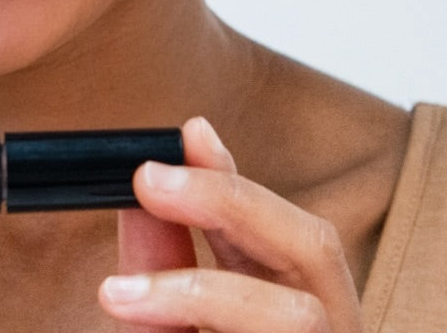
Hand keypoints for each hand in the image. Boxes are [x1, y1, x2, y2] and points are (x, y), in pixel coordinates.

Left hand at [99, 117, 363, 332]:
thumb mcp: (164, 320)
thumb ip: (159, 262)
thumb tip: (143, 186)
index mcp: (296, 298)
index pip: (278, 222)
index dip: (233, 176)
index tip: (186, 132)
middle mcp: (329, 325)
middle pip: (313, 245)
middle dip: (230, 201)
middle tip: (147, 180)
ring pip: (300, 316)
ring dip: (199, 291)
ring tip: (117, 294)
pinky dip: (197, 322)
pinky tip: (136, 319)